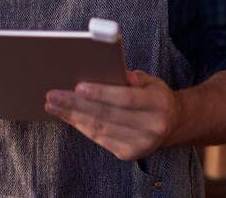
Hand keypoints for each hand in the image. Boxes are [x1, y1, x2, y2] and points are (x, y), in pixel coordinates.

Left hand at [44, 70, 181, 160]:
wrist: (173, 124)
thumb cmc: (154, 95)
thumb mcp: (150, 80)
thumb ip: (132, 76)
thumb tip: (112, 71)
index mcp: (158, 104)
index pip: (125, 98)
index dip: (101, 93)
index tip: (77, 86)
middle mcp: (152, 127)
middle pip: (107, 115)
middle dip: (76, 104)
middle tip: (52, 95)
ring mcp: (141, 144)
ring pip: (99, 128)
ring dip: (72, 116)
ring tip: (53, 105)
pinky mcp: (129, 154)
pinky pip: (99, 138)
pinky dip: (80, 126)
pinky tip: (67, 116)